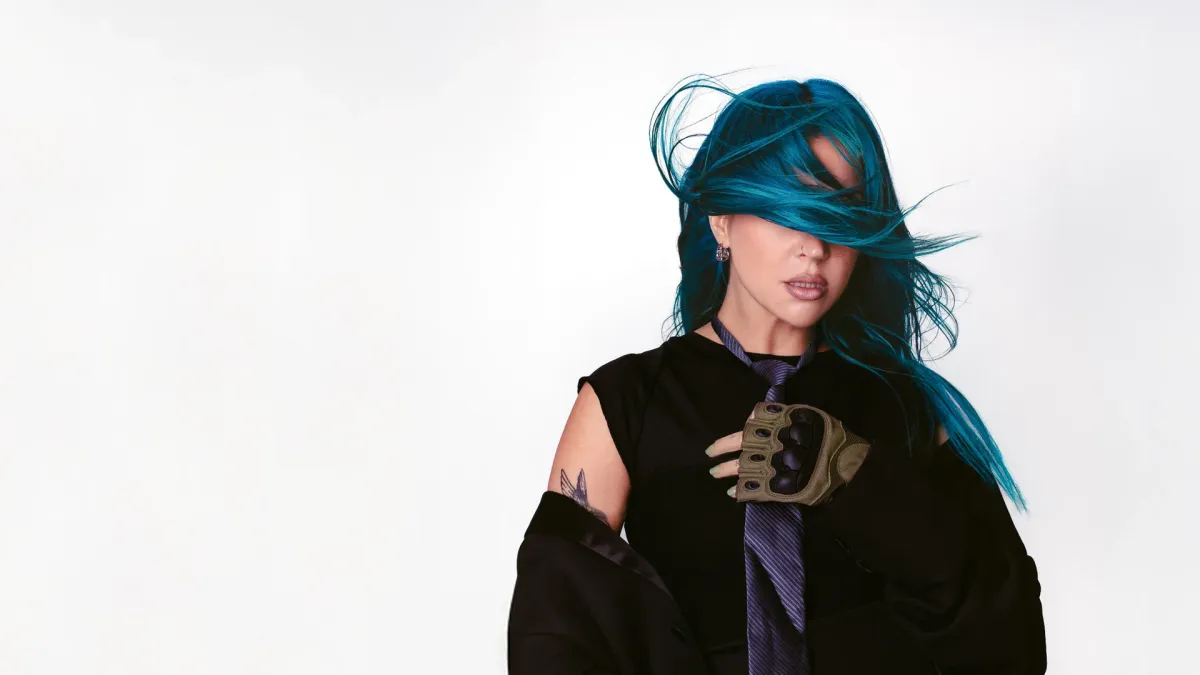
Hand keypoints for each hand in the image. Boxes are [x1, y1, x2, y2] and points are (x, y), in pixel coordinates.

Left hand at [706, 402, 870, 505]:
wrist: (847, 463)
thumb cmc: (829, 435)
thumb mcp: (806, 415)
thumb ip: (779, 415)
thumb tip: (752, 416)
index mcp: (778, 424)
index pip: (747, 429)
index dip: (729, 439)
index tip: (716, 444)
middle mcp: (771, 443)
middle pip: (740, 447)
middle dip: (722, 452)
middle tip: (709, 456)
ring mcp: (773, 466)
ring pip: (742, 467)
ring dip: (726, 471)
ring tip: (714, 474)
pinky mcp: (778, 486)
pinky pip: (754, 489)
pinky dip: (742, 491)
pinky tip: (733, 492)